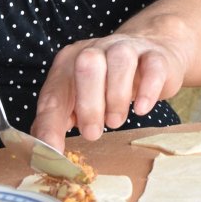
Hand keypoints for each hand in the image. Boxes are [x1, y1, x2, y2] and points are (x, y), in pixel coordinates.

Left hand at [30, 30, 190, 146]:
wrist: (151, 52)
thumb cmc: (108, 82)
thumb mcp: (78, 99)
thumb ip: (59, 121)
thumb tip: (44, 152)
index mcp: (70, 63)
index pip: (54, 93)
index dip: (50, 124)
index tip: (53, 152)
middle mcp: (96, 50)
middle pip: (87, 65)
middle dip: (88, 104)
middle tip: (93, 133)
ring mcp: (127, 49)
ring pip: (120, 61)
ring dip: (116, 97)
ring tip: (115, 121)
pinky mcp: (155, 56)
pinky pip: (153, 66)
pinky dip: (148, 90)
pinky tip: (141, 109)